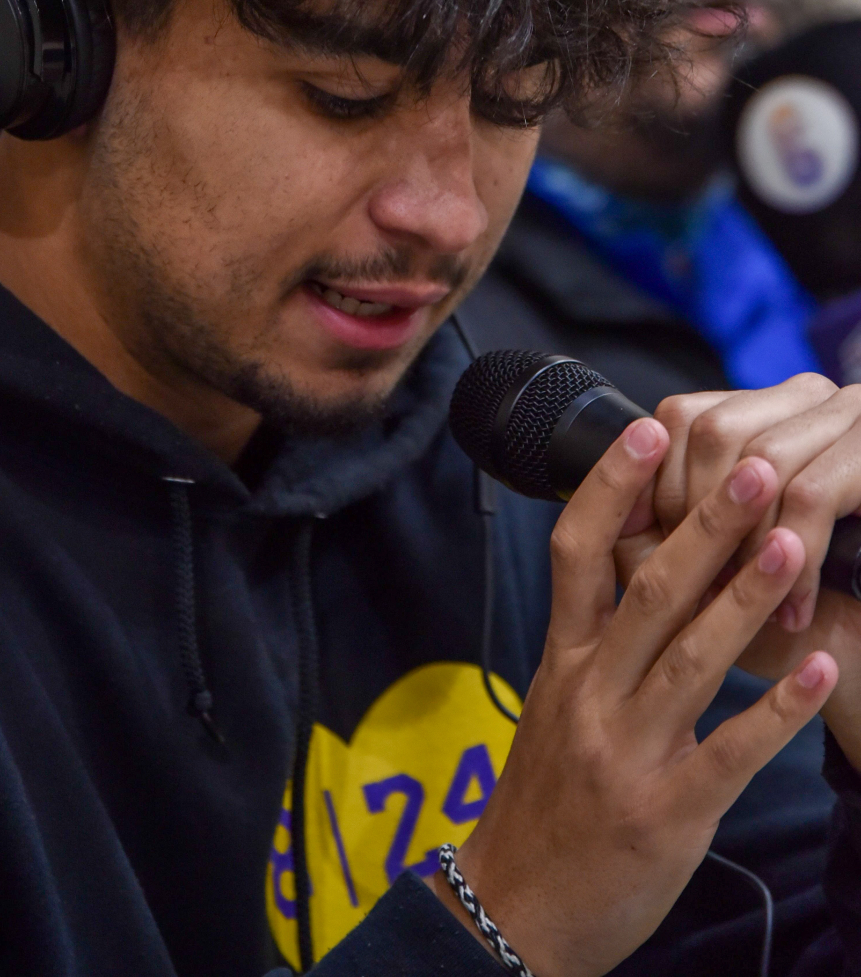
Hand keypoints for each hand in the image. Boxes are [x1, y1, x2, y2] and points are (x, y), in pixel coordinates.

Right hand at [433, 417, 835, 976]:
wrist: (516, 909)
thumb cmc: (546, 799)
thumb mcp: (556, 705)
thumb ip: (597, 640)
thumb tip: (644, 561)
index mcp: (562, 660)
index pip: (575, 553)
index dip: (610, 487)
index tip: (648, 428)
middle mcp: (589, 693)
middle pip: (644, 590)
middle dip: (702, 524)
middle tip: (756, 466)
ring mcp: (626, 753)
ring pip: (687, 659)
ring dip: (742, 596)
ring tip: (792, 543)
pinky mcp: (667, 813)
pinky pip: (728, 753)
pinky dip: (775, 708)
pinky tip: (821, 668)